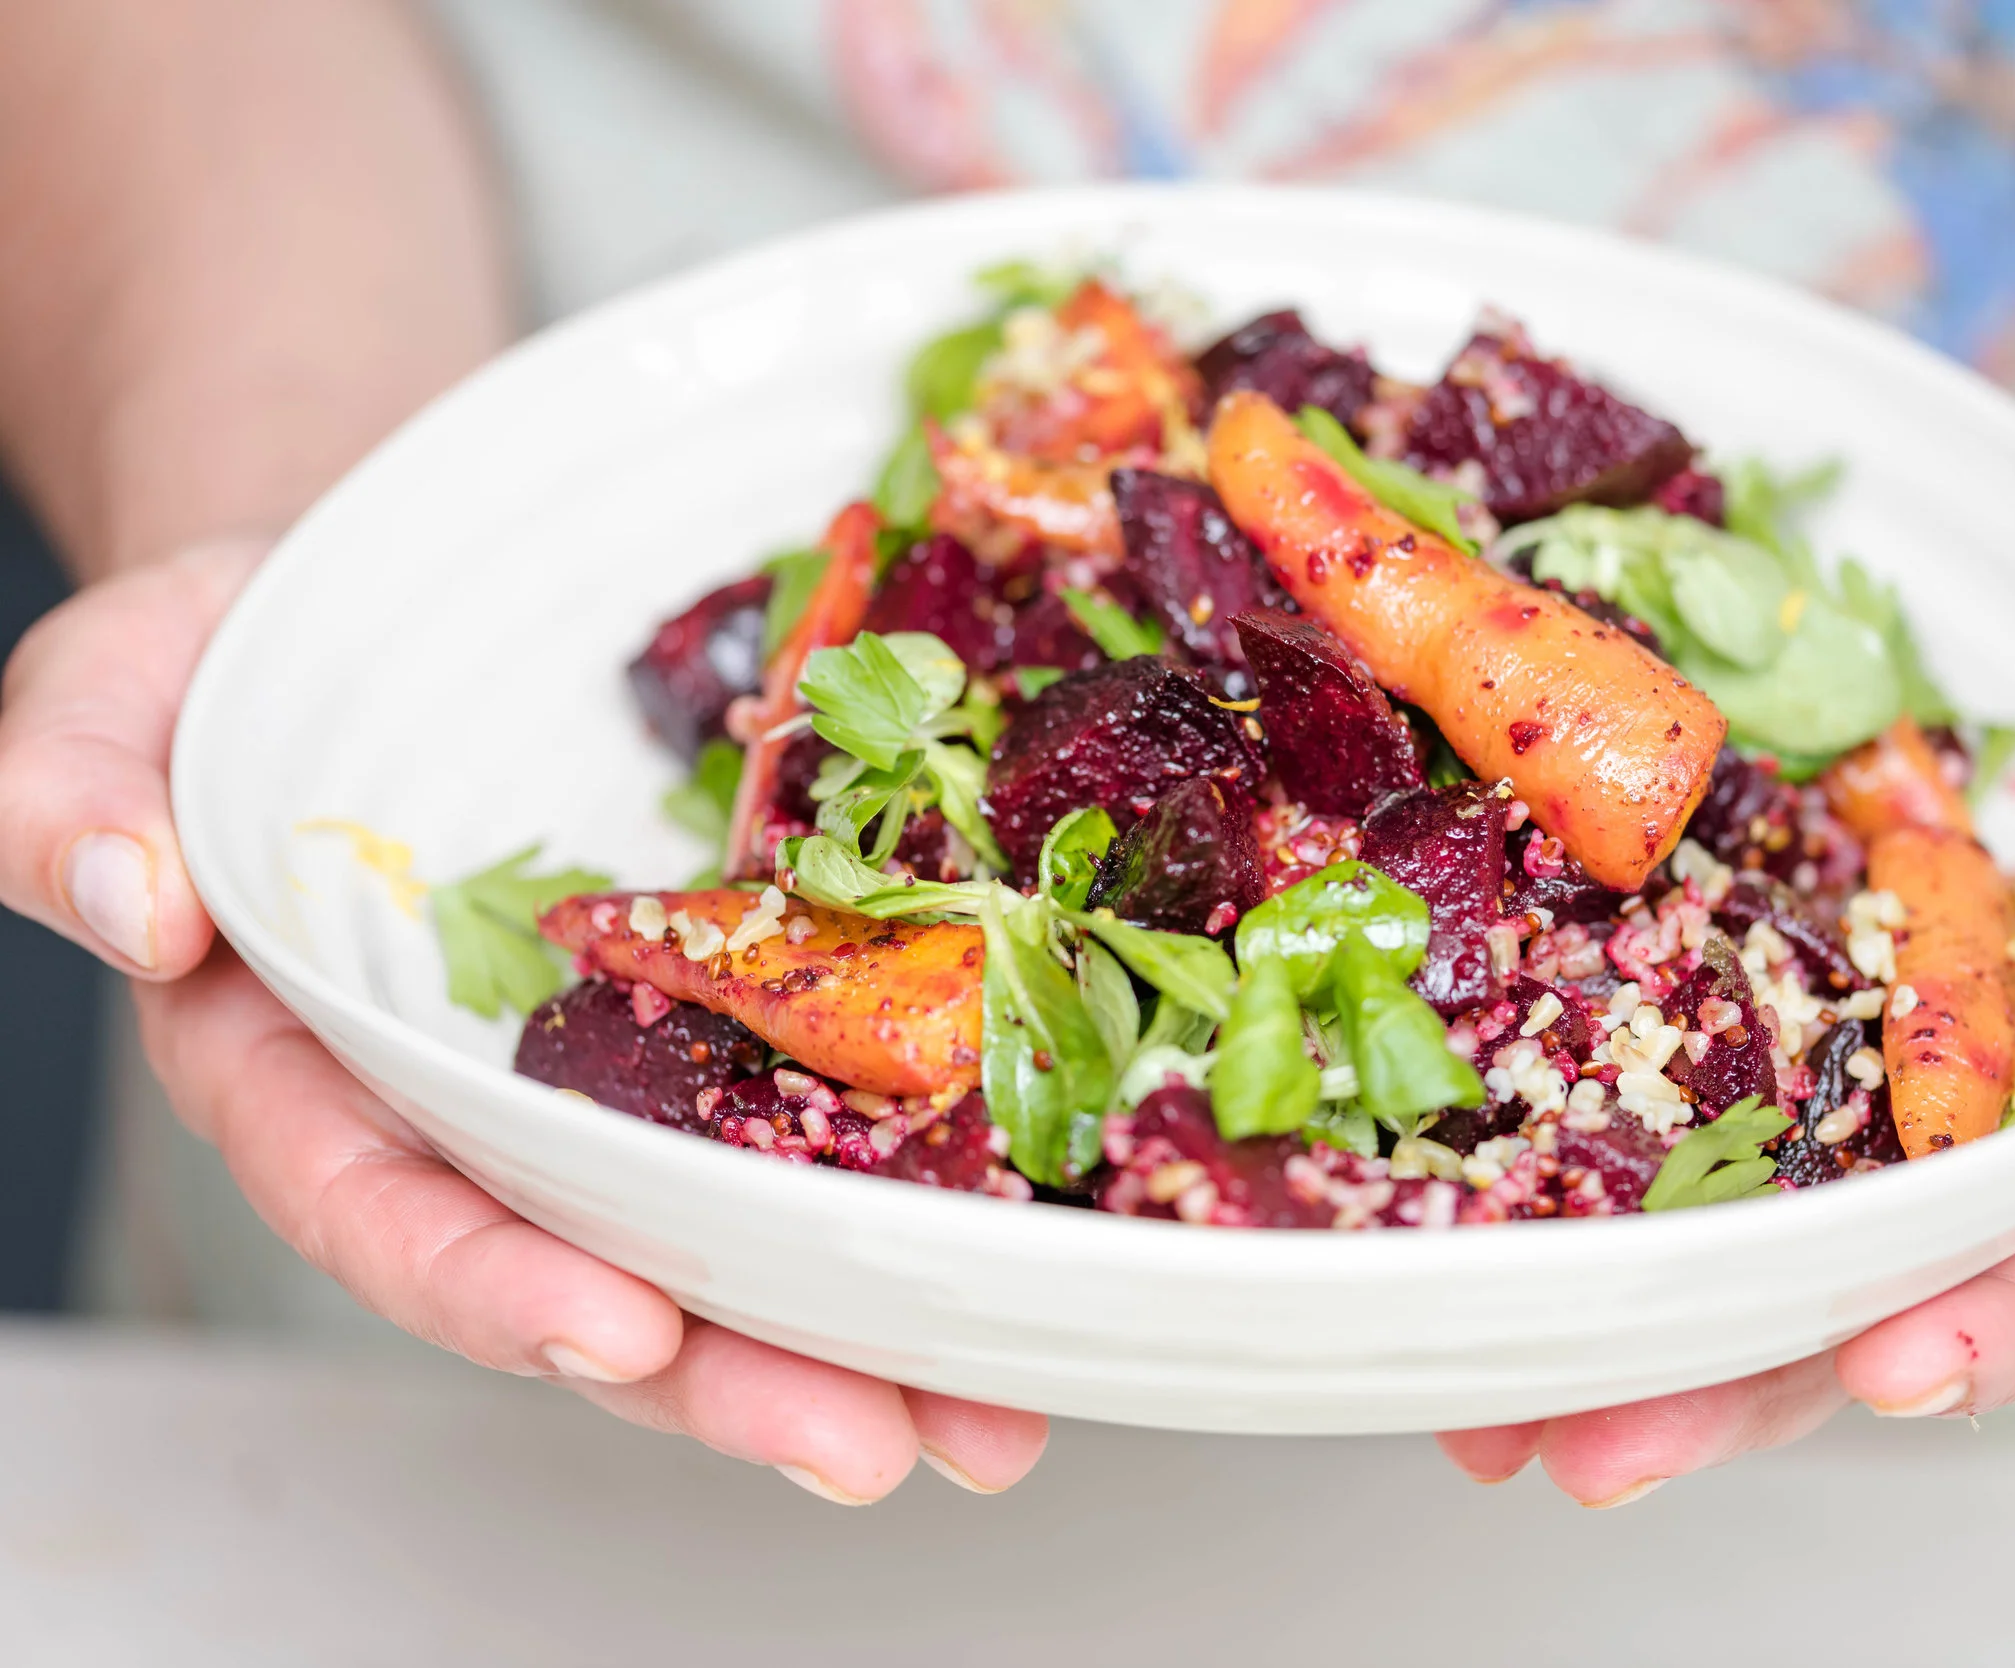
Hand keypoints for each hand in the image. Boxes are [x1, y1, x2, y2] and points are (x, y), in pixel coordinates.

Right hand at [0, 547, 1047, 1501]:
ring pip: (725, 1228)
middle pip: (595, 1272)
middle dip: (731, 1377)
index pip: (389, 1207)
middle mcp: (470, 1103)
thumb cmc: (228, 648)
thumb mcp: (106, 690)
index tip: (616, 1334)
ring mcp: (608, 1061)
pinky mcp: (722, 991)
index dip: (496, 1285)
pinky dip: (910, 1179)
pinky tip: (1020, 1243)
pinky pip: (813, 1098)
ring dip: (858, 1334)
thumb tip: (127, 896)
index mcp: (306, 1070)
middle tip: (877, 1444)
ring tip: (988, 1414)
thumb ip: (66, 792)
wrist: (373, 576)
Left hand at [1436, 423, 2014, 1502]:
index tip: (1888, 1371)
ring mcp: (1825, 1045)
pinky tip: (1436, 1175)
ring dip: (1592, 1302)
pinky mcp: (1727, 949)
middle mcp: (1943, 1117)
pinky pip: (1626, 1038)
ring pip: (1706, 1204)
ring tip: (1467, 1381)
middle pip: (1834, 1286)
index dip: (1982, 1329)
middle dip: (1714, 1383)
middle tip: (1576, 1446)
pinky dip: (1531, 1113)